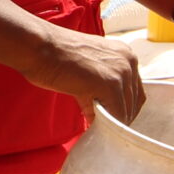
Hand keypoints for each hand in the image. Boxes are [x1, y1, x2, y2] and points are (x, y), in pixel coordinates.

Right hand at [21, 28, 143, 123]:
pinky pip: (115, 115)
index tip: (111, 117)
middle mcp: (128, 61)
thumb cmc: (55, 56)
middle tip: (104, 126)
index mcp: (124, 54)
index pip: (135, 90)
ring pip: (126, 110)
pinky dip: (105, 125)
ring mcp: (121, 72)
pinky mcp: (110, 85)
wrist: (39, 46)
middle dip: (119, 116)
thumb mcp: (87, 67)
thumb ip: (100, 86)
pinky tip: (91, 125)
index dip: (124, 107)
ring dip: (112, 122)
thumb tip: (105, 114)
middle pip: (134, 102)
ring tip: (95, 127)